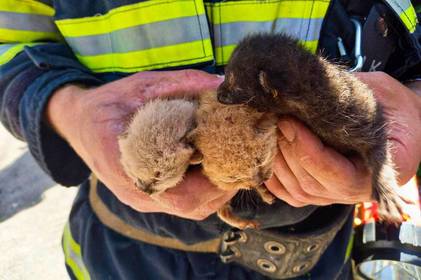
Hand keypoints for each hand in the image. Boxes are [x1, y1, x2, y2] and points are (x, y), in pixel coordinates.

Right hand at [46, 70, 235, 219]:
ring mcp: (142, 198)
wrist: (78, 122)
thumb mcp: (140, 87)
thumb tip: (220, 84)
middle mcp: (138, 193)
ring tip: (231, 160)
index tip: (235, 157)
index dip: (215, 183)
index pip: (182, 197)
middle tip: (241, 158)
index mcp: (130, 170)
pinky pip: (183, 201)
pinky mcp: (148, 195)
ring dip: (216, 189)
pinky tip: (211, 163)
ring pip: (191, 208)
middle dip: (223, 186)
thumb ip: (180, 85)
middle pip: (192, 208)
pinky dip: (204, 188)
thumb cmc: (107, 104)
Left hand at [265, 72, 420, 206]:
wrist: (397, 122)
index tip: (288, 121)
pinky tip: (264, 154)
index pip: (335, 174)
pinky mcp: (318, 192)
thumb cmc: (393, 107)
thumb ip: (350, 99)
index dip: (306, 148)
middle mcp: (355, 192)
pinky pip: (289, 194)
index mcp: (377, 173)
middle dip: (287, 150)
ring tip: (267, 132)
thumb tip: (304, 96)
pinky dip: (272, 178)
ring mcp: (334, 195)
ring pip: (296, 191)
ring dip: (276, 162)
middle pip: (310, 183)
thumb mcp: (381, 94)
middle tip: (274, 120)